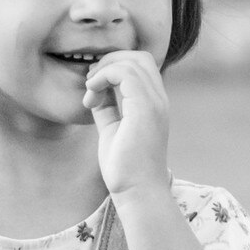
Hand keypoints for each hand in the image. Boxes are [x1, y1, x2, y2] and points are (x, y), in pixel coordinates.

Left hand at [83, 50, 170, 198]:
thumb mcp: (111, 128)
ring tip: (90, 92)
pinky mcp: (145, 109)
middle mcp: (159, 100)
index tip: (93, 89)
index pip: (139, 66)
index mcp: (153, 104)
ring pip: (131, 61)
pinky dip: (103, 76)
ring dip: (103, 70)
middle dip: (108, 62)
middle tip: (90, 84)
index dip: (113, 68)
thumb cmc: (124, 168)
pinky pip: (125, 73)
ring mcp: (155, 103)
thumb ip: (107, 107)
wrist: (136, 192)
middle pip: (138, 57)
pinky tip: (91, 94)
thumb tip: (96, 90)